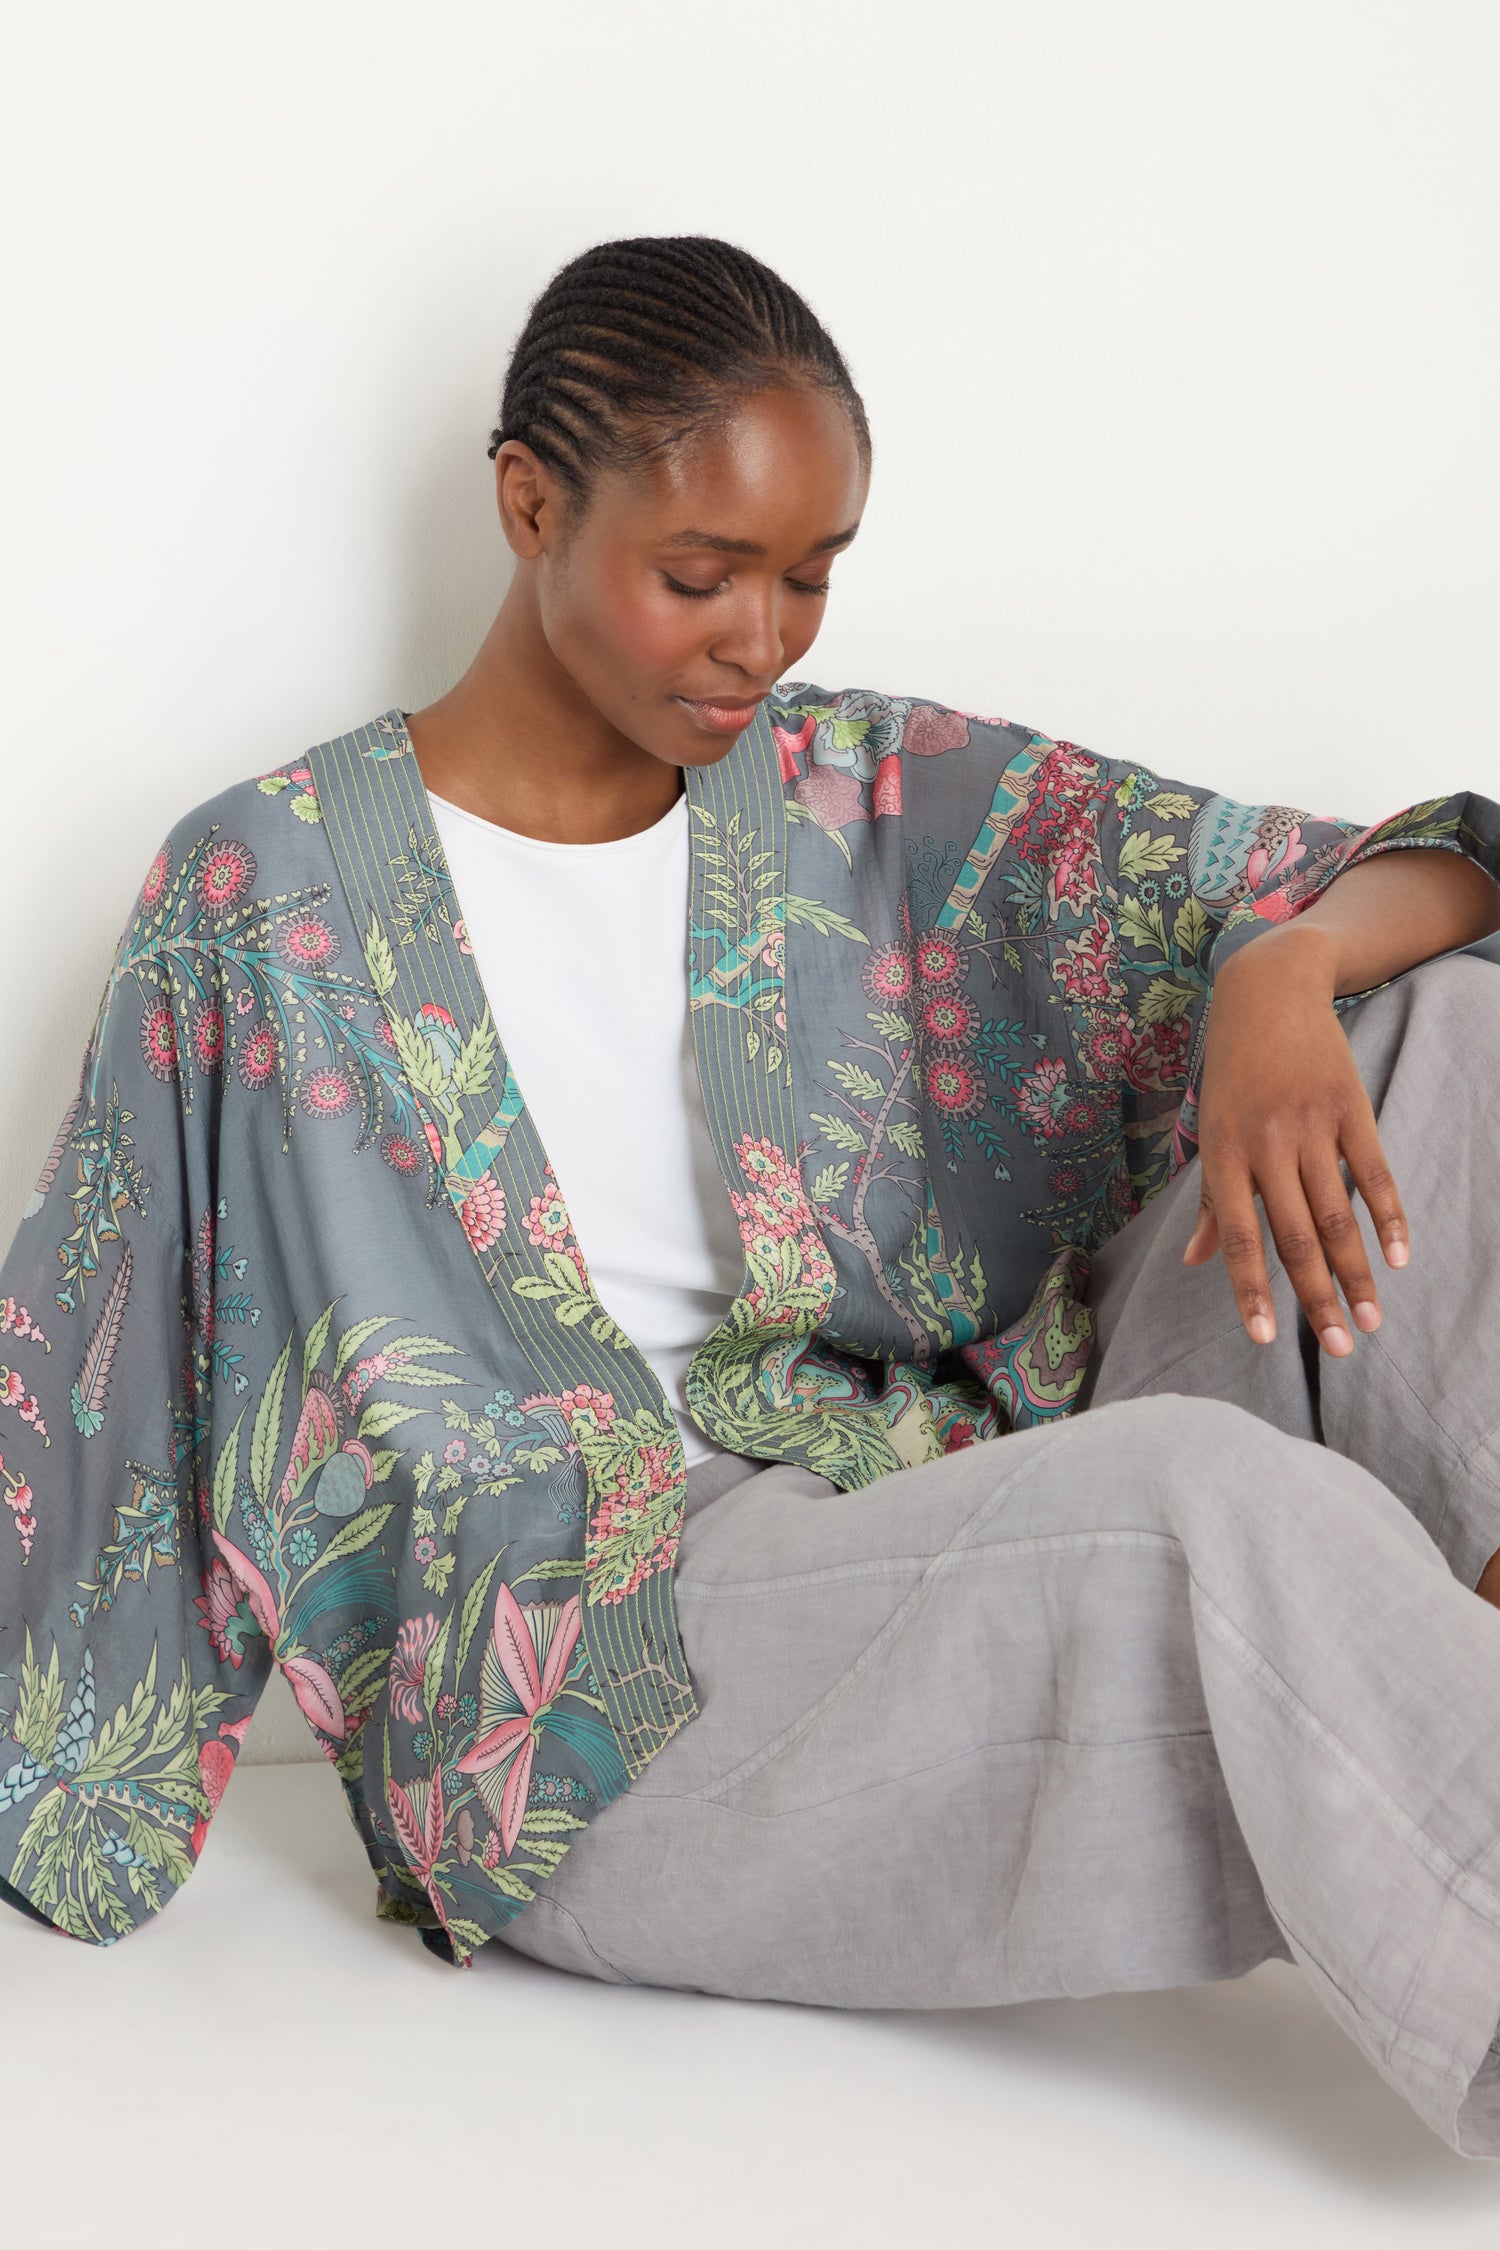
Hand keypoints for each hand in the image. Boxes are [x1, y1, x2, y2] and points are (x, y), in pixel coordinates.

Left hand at [1182, 923, 1408, 1354]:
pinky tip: (1399, 1258)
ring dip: (1357, 1274)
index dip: (1251, 1292)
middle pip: (1296, 1238)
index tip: (1268, 1341)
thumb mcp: (1211, 1128)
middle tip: (1343, 1350)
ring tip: (1373, 1320)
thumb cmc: (1231, 1070)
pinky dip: (1389, 1218)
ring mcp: (1311, 1125)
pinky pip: (1372, 1173)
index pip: (1240, 1238)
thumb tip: (1197, 1262)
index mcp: (1224, 1155)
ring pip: (1338, 1215)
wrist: (1267, 990)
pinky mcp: (1350, 1107)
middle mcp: (1265, 1144)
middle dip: (1318, 1299)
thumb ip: (1212, 1199)